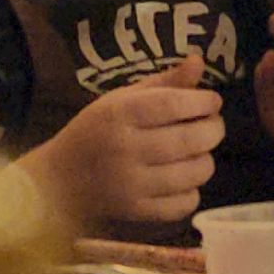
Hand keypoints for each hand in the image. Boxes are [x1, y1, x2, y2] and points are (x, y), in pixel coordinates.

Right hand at [22, 54, 223, 224]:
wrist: (60, 180)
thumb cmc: (96, 131)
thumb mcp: (122, 99)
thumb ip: (164, 82)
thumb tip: (198, 61)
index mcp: (120, 114)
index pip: (173, 104)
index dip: (203, 101)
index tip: (212, 101)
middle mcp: (125, 149)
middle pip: (190, 140)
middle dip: (213, 129)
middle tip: (212, 125)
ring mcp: (132, 185)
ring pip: (194, 173)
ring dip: (206, 160)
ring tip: (197, 152)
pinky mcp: (137, 212)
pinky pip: (185, 204)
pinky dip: (192, 191)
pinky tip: (182, 180)